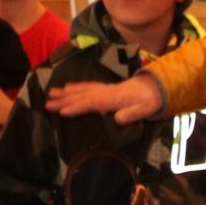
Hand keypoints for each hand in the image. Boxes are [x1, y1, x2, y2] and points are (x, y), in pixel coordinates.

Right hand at [47, 73, 165, 123]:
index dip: (76, 107)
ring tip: (52, 93)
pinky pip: (88, 86)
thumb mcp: (145, 109)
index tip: (62, 112)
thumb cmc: (151, 101)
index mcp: (113, 98)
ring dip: (67, 92)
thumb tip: (118, 118)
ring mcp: (105, 88)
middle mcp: (106, 91)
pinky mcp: (106, 88)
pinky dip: (77, 87)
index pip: (91, 103)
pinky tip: (69, 88)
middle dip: (64, 100)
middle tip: (47, 103)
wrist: (157, 87)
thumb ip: (132, 114)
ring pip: (83, 89)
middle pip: (82, 95)